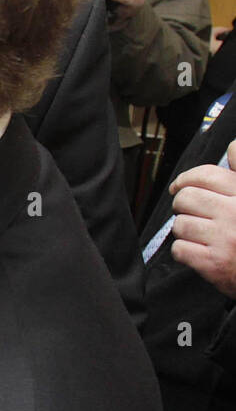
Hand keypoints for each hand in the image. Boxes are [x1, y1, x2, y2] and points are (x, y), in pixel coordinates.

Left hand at [168, 139, 235, 298]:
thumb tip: (232, 148)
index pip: (207, 175)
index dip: (187, 178)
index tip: (180, 185)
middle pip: (186, 197)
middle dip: (184, 206)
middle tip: (193, 214)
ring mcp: (226, 239)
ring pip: (180, 224)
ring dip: (186, 230)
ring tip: (201, 235)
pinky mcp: (215, 263)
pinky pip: (180, 249)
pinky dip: (185, 252)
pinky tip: (200, 253)